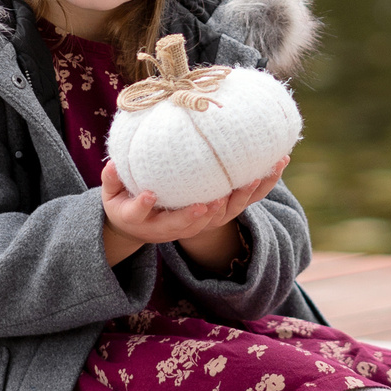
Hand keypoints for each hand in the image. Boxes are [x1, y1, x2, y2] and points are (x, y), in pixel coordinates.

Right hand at [100, 156, 288, 267]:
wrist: (144, 225)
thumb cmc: (126, 204)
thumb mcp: (113, 197)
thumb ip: (113, 180)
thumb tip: (113, 162)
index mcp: (150, 224)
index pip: (151, 219)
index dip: (147, 209)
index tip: (148, 196)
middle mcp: (178, 228)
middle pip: (196, 225)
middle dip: (207, 213)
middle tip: (215, 198)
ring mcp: (202, 221)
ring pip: (227, 213)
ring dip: (244, 195)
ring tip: (260, 174)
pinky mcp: (219, 212)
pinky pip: (243, 200)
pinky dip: (261, 184)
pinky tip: (277, 162)